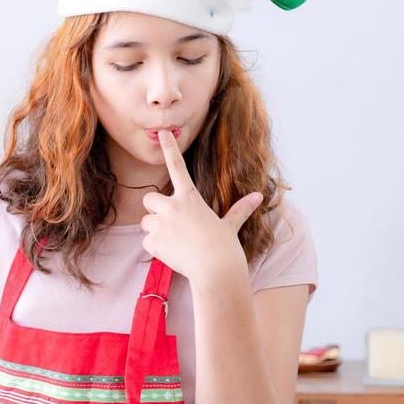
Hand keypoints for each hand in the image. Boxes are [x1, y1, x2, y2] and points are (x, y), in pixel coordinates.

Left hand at [139, 129, 260, 282]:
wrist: (215, 271)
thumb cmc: (225, 248)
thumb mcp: (230, 225)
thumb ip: (239, 209)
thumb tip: (258, 196)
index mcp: (190, 198)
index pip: (177, 167)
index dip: (170, 148)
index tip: (163, 132)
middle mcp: (172, 206)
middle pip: (149, 199)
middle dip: (155, 210)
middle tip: (172, 224)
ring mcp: (160, 222)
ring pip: (145, 222)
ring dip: (155, 230)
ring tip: (176, 242)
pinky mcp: (152, 240)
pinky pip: (146, 241)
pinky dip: (156, 248)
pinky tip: (172, 254)